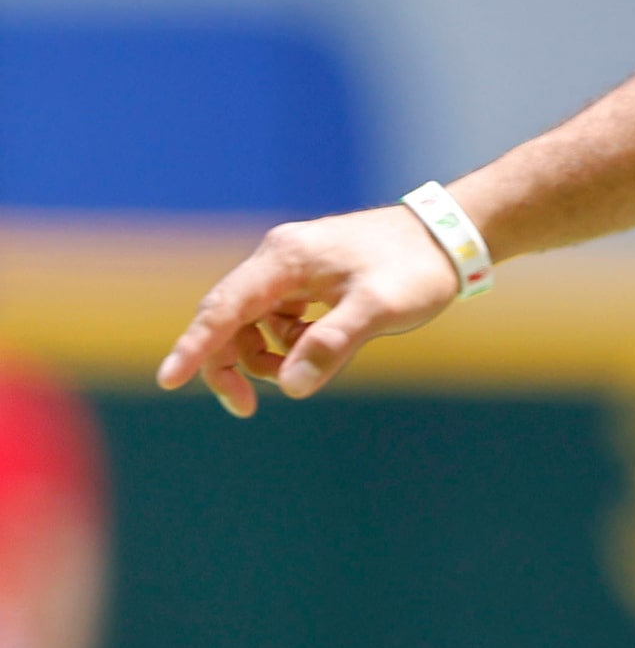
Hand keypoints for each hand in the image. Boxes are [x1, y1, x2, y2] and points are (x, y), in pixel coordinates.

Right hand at [155, 205, 463, 416]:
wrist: (451, 238)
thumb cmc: (419, 267)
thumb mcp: (380, 307)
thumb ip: (334, 342)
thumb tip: (291, 386)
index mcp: (286, 257)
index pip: (224, 308)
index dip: (195, 347)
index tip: (169, 381)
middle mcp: (280, 257)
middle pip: (229, 318)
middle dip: (230, 364)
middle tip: (245, 408)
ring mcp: (294, 268)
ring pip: (254, 324)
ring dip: (267, 356)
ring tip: (310, 370)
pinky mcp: (310, 281)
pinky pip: (279, 320)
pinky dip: (290, 344)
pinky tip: (326, 347)